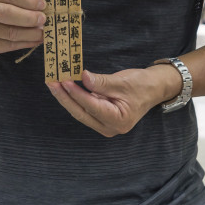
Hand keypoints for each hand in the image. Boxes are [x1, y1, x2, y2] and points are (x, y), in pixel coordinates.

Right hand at [0, 0, 45, 58]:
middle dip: (28, 18)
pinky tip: (35, 41)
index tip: (42, 5)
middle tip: (44, 19)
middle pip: (6, 14)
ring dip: (30, 34)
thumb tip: (41, 9)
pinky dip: (25, 43)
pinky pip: (8, 46)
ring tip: (43, 33)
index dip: (27, 0)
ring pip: (10, 33)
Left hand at [47, 67, 170, 137]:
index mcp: (118, 120)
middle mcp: (109, 127)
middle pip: (81, 113)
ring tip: (54, 83)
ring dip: (66, 97)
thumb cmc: (141, 85)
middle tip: (51, 82)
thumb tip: (83, 77)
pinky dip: (73, 98)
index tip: (63, 81)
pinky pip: (83, 109)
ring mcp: (104, 125)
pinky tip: (64, 87)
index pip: (91, 106)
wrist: (153, 88)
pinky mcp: (100, 118)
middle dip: (65, 97)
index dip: (76, 94)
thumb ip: (101, 82)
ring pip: (80, 112)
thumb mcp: (122, 82)